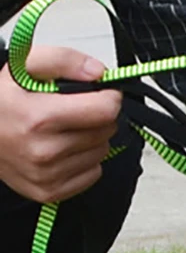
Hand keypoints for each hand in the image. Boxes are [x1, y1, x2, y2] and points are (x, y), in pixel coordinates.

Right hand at [0, 46, 121, 202]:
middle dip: (98, 117)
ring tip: (64, 130)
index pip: (105, 111)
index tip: (101, 94)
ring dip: (91, 139)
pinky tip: (62, 150)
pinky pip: (93, 173)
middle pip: (106, 131)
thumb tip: (98, 72)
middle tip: (74, 111)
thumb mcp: (23, 65)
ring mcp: (47, 175)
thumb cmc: (2, 101)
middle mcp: (43, 151)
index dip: (108, 98)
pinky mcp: (50, 192)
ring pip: (101, 152)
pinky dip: (85, 161)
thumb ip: (64, 60)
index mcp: (38, 118)